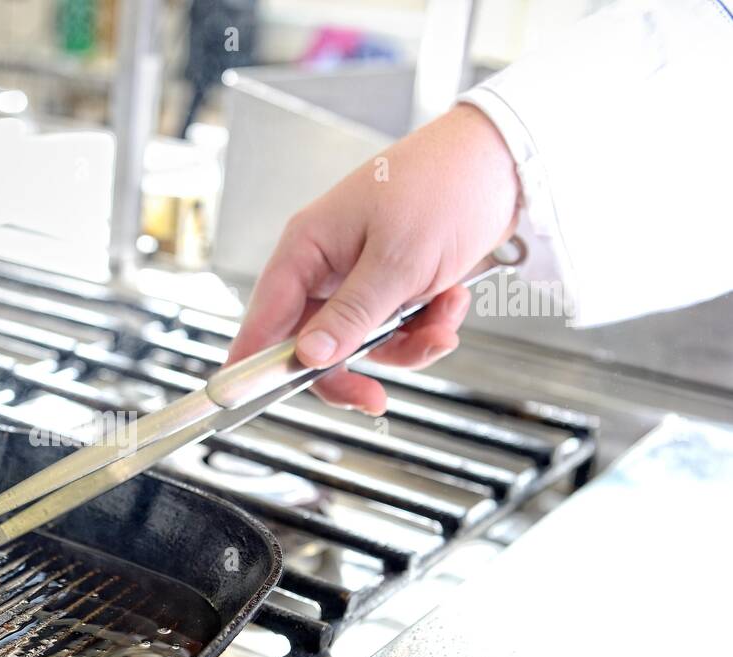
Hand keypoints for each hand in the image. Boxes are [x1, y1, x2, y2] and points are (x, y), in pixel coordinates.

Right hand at [226, 104, 520, 414]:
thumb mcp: (399, 260)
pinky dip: (427, 329)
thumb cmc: (445, 186)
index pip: (265, 316)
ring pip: (361, 343)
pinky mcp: (393, 285)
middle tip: (374, 397)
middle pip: (313, 342)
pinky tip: (452, 303)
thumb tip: (309, 356)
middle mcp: (326, 265)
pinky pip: (396, 332)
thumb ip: (352, 314)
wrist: (506, 160)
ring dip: (407, 345)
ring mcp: (360, 277)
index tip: (246, 399)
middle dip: (351, 369)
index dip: (253, 361)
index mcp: (308, 247)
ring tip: (443, 321)